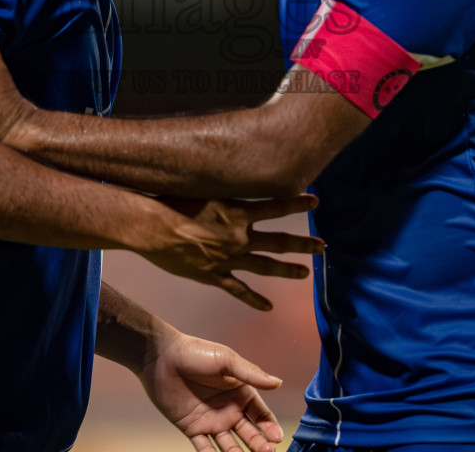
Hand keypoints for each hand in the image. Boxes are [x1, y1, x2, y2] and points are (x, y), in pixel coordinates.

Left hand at [140, 332, 285, 451]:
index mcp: (241, 393)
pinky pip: (205, 448)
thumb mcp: (226, 360)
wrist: (160, 357)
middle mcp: (229, 410)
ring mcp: (212, 421)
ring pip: (230, 445)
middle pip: (249, 433)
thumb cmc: (195, 352)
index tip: (277, 437)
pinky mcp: (193, 429)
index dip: (269, 427)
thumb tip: (278, 382)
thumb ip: (250, 373)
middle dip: (259, 444)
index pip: (261, 415)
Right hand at [143, 194, 320, 310]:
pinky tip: (269, 307)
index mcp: (237, 213)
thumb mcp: (202, 186)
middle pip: (278, 241)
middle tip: (322, 246)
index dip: (297, 204)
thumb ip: (221, 185)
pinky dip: (254, 299)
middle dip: (302, 244)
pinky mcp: (214, 275)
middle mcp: (238, 237)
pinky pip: (239, 290)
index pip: (276, 207)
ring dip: (286, 270)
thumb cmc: (172, 201)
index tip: (315, 201)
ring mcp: (228, 258)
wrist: (152, 227)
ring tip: (305, 273)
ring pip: (265, 266)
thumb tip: (232, 168)